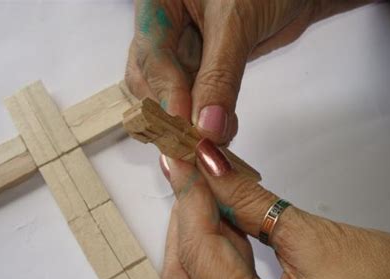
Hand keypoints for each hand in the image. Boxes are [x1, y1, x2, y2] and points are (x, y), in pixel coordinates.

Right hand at [126, 0, 369, 144]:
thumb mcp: (237, 23)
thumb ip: (219, 75)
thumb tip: (208, 128)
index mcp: (159, 5)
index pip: (152, 57)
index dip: (167, 96)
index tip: (187, 129)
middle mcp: (164, 30)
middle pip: (151, 84)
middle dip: (171, 119)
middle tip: (191, 153)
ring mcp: (183, 52)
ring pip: (172, 98)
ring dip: (189, 127)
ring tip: (211, 149)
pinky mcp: (203, 68)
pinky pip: (196, 101)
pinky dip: (207, 121)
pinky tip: (221, 134)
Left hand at [159, 141, 389, 278]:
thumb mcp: (314, 237)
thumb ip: (250, 201)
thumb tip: (212, 167)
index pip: (201, 256)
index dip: (191, 199)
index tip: (185, 159)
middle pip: (184, 276)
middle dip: (186, 217)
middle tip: (191, 170)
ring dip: (195, 235)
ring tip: (207, 191)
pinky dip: (210, 255)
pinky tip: (220, 221)